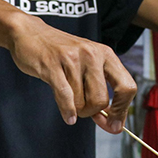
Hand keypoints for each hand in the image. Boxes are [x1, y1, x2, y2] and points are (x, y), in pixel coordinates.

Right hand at [7, 14, 136, 133]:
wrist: (30, 32)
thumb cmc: (61, 52)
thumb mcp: (88, 63)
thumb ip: (100, 88)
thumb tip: (113, 122)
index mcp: (106, 54)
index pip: (127, 87)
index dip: (122, 110)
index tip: (114, 125)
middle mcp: (92, 54)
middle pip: (102, 100)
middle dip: (92, 112)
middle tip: (83, 110)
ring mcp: (72, 59)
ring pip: (81, 102)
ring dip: (76, 109)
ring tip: (69, 99)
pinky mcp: (52, 65)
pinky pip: (66, 97)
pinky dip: (68, 111)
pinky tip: (69, 116)